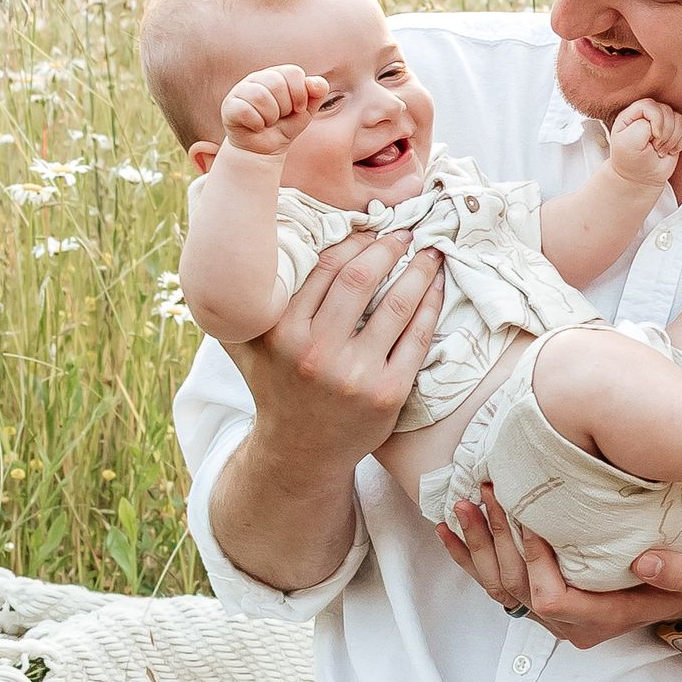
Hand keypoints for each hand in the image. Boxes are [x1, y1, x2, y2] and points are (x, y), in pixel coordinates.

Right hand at [221, 65, 327, 155]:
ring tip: (268, 121)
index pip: (293, 72)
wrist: (266, 149)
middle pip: (276, 83)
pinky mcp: (229, 105)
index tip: (298, 108)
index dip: (300, 93)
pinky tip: (256, 126)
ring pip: (260, 96)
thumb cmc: (286, 125)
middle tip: (280, 116)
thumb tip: (315, 83)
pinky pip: (245, 110)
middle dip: (285, 107)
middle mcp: (257, 78)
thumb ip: (316, 93)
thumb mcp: (306, 110)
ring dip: (270, 116)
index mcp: (277, 75)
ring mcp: (240, 90)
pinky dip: (257, 123)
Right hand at [224, 229, 445, 471]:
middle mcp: (316, 352)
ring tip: (431, 254)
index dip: (355, 241)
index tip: (371, 228)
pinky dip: (430, 306)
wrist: (300, 452)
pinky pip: (417, 338)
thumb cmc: (275, 387)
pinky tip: (436, 288)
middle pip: (362, 280)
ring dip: (419, 272)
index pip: (326, 268)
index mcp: (281, 332)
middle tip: (406, 232)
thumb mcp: (245, 344)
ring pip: (396, 305)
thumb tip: (249, 250)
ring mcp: (355, 374)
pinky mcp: (387, 393)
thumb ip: (244, 301)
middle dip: (389, 248)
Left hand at [438, 491, 681, 646]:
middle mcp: (571, 625)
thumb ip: (676, 571)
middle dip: (497, 541)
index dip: (534, 561)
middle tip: (488, 493)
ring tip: (462, 505)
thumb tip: (646, 564)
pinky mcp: (546, 597)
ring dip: (477, 546)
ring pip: (500, 587)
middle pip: (517, 590)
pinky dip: (472, 557)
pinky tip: (451, 530)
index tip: (530, 517)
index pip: (551, 599)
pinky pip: (498, 583)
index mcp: (602, 620)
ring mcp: (555, 615)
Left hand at [606, 99, 681, 188]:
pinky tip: (671, 151)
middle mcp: (648, 115)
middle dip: (665, 133)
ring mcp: (663, 122)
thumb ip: (640, 128)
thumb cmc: (630, 161)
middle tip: (655, 147)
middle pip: (667, 111)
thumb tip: (657, 124)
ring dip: (673, 139)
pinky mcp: (675, 131)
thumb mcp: (627, 144)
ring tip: (661, 151)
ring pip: (679, 119)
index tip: (654, 137)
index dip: (656, 120)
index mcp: (632, 115)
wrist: (641, 178)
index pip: (650, 105)